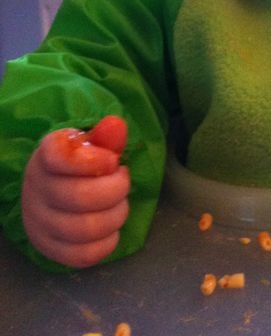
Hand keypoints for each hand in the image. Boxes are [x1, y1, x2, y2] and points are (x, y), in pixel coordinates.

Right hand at [22, 115, 129, 267]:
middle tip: (123, 181)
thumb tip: (116, 126)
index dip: (96, 160)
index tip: (113, 160)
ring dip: (116, 216)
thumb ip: (106, 137)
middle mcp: (36, 190)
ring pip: (84, 229)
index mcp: (46, 156)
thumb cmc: (80, 163)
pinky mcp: (49, 249)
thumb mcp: (91, 144)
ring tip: (120, 203)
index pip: (62, 157)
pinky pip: (83, 255)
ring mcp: (39, 223)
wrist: (53, 189)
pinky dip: (108, 243)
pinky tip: (112, 228)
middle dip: (116, 189)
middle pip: (80, 197)